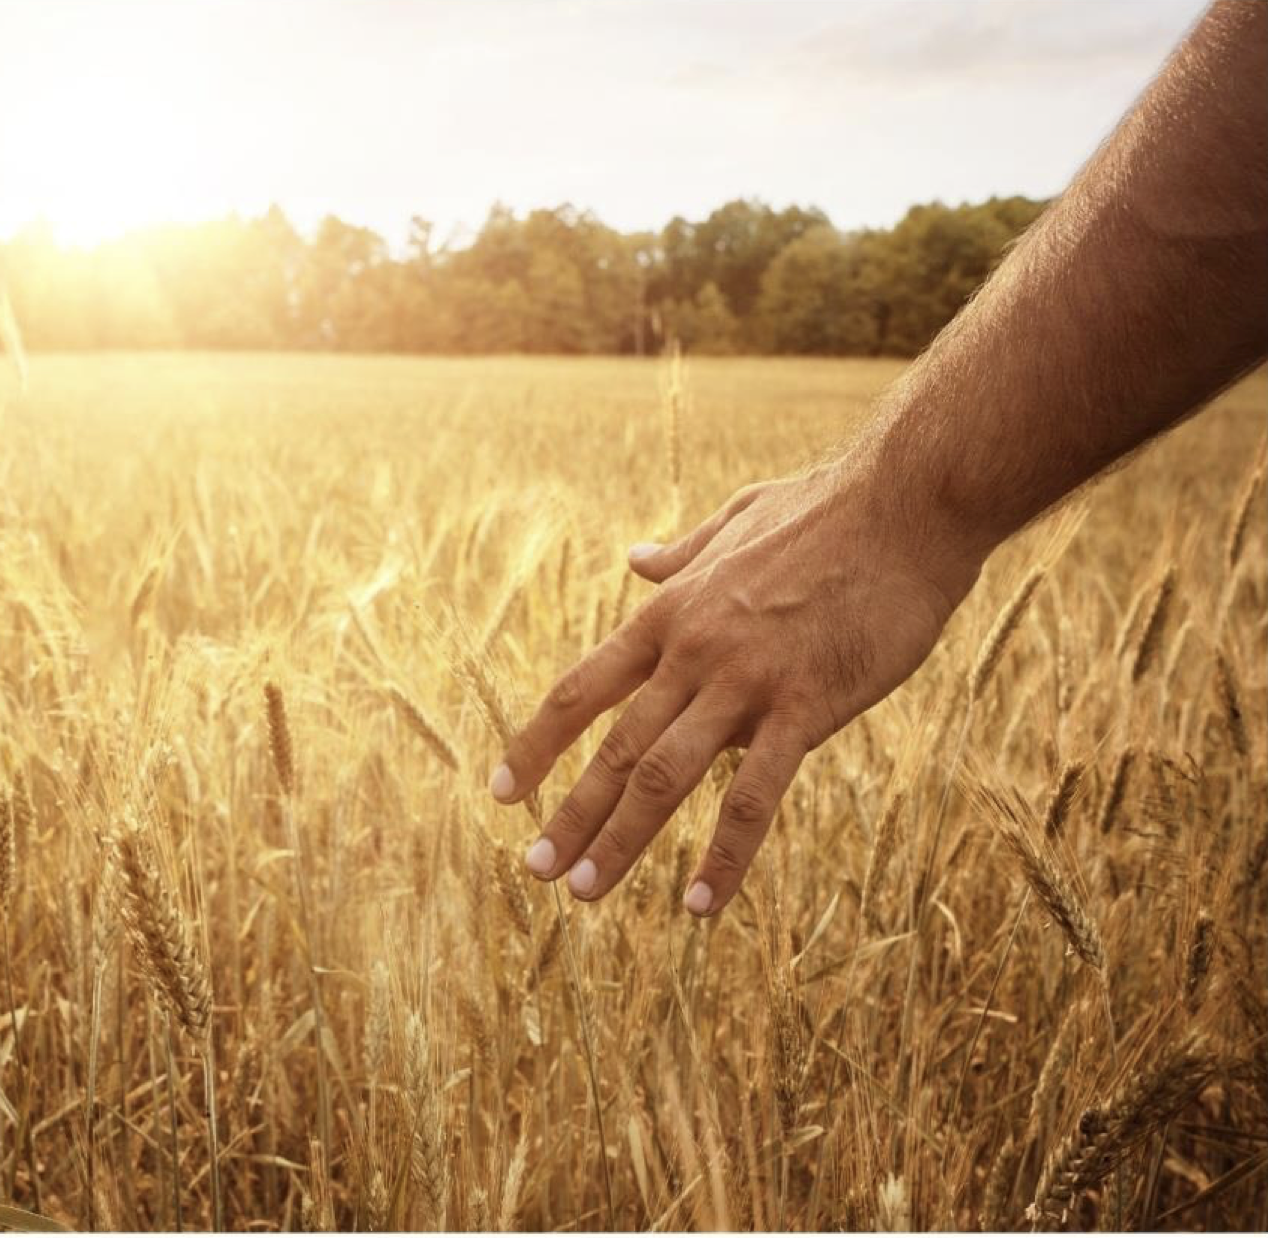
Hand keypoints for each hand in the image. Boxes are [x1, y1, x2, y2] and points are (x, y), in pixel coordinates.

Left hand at [491, 460, 982, 915]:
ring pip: (664, 777)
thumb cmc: (830, 510)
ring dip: (620, 840)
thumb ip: (683, 554)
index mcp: (669, 613)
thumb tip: (636, 559)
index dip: (537, 745)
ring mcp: (746, 681)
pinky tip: (700, 903)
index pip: (582, 691)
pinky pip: (754, 796)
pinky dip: (723, 854)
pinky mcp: (807, 706)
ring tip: (584, 892)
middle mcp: (692, 651)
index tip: (503, 793)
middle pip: (614, 748)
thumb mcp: (737, 522)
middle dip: (569, 815)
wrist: (910, 502)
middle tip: (534, 869)